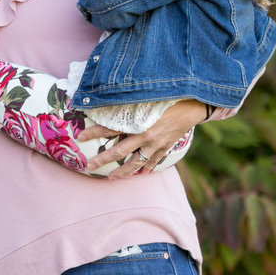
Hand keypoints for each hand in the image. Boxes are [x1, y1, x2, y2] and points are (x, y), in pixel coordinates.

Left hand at [79, 99, 203, 178]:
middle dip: (103, 159)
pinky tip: (139, 173)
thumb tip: (109, 104)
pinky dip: (146, 168)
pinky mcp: (166, 147)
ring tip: (111, 177)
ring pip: (136, 162)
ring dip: (122, 171)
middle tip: (89, 165)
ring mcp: (156, 144)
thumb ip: (128, 104)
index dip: (95, 132)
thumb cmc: (167, 97)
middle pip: (120, 151)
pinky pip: (153, 161)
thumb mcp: (146, 98)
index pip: (110, 128)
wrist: (194, 104)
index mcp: (138, 122)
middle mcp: (145, 135)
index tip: (80, 136)